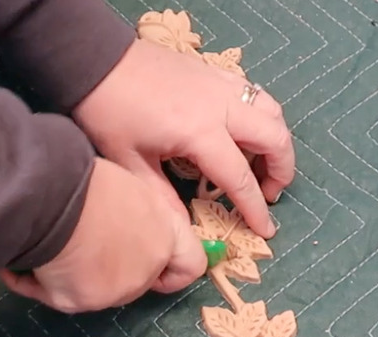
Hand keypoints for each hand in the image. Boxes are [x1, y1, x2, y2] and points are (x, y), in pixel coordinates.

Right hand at [0, 158, 206, 312]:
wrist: (52, 197)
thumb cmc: (90, 180)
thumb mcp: (127, 189)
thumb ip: (137, 217)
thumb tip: (120, 227)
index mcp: (166, 233)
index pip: (190, 265)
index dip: (174, 269)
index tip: (156, 264)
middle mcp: (148, 267)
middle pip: (137, 279)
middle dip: (114, 268)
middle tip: (84, 242)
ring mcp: (116, 290)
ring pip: (98, 290)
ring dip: (77, 274)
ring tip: (50, 244)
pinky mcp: (81, 302)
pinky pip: (59, 295)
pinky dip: (40, 282)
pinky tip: (22, 262)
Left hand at [72, 38, 294, 238]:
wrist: (96, 59)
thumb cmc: (108, 111)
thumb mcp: (129, 162)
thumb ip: (163, 199)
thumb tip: (185, 234)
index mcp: (200, 132)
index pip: (240, 178)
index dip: (256, 208)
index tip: (266, 230)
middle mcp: (222, 106)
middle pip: (275, 139)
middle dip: (282, 171)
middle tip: (268, 194)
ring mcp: (222, 85)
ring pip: (272, 111)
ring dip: (277, 141)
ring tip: (262, 163)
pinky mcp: (217, 72)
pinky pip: (255, 94)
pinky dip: (263, 116)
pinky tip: (246, 131)